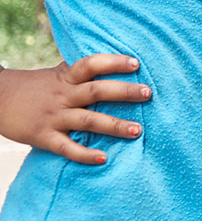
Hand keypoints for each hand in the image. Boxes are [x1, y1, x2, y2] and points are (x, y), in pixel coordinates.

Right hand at [0, 55, 149, 164]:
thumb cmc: (34, 86)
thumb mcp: (56, 73)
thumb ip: (80, 71)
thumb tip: (111, 62)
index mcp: (65, 77)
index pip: (92, 64)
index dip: (114, 62)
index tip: (136, 63)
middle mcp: (62, 95)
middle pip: (97, 91)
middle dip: (124, 92)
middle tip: (148, 93)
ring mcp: (54, 117)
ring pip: (88, 121)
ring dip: (115, 126)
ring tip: (138, 130)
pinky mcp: (43, 137)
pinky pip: (66, 148)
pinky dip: (85, 155)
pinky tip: (103, 158)